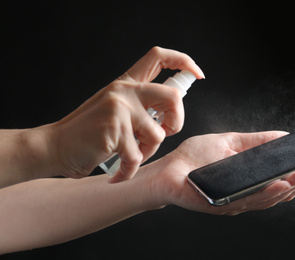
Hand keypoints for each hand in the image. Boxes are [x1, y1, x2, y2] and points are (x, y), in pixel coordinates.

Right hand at [49, 47, 204, 181]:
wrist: (56, 146)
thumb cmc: (88, 133)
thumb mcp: (114, 108)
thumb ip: (140, 105)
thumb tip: (170, 113)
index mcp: (126, 83)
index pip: (159, 57)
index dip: (184, 61)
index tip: (197, 75)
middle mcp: (124, 90)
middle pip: (172, 96)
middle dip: (178, 120)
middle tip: (166, 132)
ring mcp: (119, 108)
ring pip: (158, 133)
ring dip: (149, 151)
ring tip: (132, 155)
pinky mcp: (114, 130)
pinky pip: (138, 155)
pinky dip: (131, 169)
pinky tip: (121, 171)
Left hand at [148, 131, 294, 214]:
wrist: (167, 169)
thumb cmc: (195, 157)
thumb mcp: (231, 142)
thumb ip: (257, 142)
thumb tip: (285, 137)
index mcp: (252, 178)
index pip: (285, 178)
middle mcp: (248, 193)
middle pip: (283, 190)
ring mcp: (237, 201)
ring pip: (270, 198)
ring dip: (291, 187)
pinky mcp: (223, 206)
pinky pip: (248, 201)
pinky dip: (266, 194)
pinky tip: (280, 185)